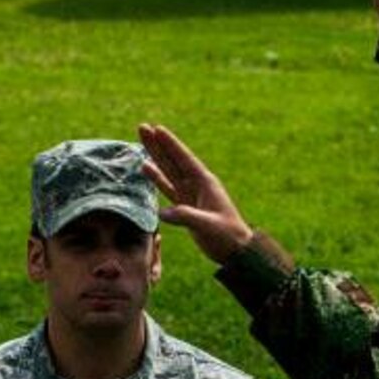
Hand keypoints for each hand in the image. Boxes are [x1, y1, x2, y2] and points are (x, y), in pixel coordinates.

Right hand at [138, 123, 253, 263]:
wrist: (235, 250)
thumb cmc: (226, 237)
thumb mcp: (208, 226)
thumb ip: (186, 217)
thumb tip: (162, 213)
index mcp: (205, 183)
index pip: (184, 159)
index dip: (170, 144)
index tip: (157, 129)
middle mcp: (197, 184)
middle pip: (173, 160)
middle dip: (158, 144)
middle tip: (143, 127)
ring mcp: (190, 194)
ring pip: (168, 170)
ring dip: (155, 156)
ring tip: (143, 141)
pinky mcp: (185, 206)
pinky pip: (168, 188)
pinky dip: (157, 178)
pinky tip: (146, 168)